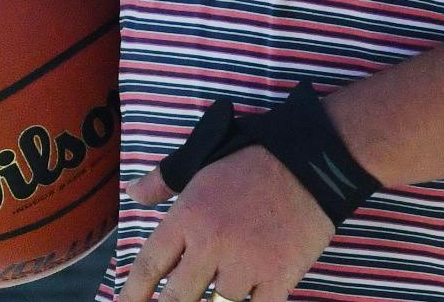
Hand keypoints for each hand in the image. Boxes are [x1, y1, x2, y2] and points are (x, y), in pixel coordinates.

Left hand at [114, 145, 334, 301]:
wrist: (312, 159)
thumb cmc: (253, 156)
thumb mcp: (201, 157)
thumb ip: (163, 180)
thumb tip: (133, 194)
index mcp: (189, 215)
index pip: (149, 266)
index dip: (131, 294)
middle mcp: (212, 244)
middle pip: (176, 299)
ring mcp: (247, 264)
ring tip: (208, 301)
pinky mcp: (279, 277)